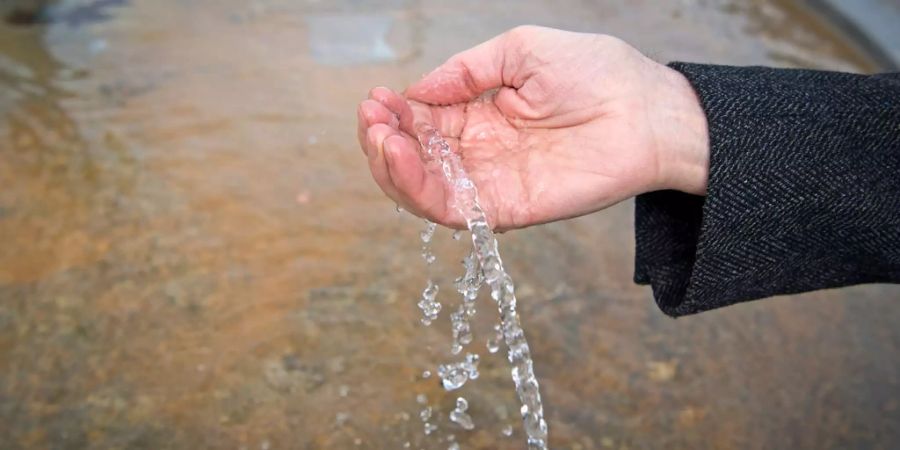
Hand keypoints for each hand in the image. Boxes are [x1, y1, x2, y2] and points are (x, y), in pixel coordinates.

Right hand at [357, 26, 708, 229]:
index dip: (393, 113)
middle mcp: (479, 154)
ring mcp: (490, 183)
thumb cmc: (596, 73)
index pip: (421, 123)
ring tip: (380, 137)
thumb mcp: (521, 52)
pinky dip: (418, 189)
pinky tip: (402, 157)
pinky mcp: (506, 208)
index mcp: (479, 117)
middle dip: (382, 138)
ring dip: (390, 167)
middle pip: (413, 159)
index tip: (376, 97)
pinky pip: (451, 210)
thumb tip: (417, 92)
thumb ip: (466, 71)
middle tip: (372, 116)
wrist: (648, 110)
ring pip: (422, 189)